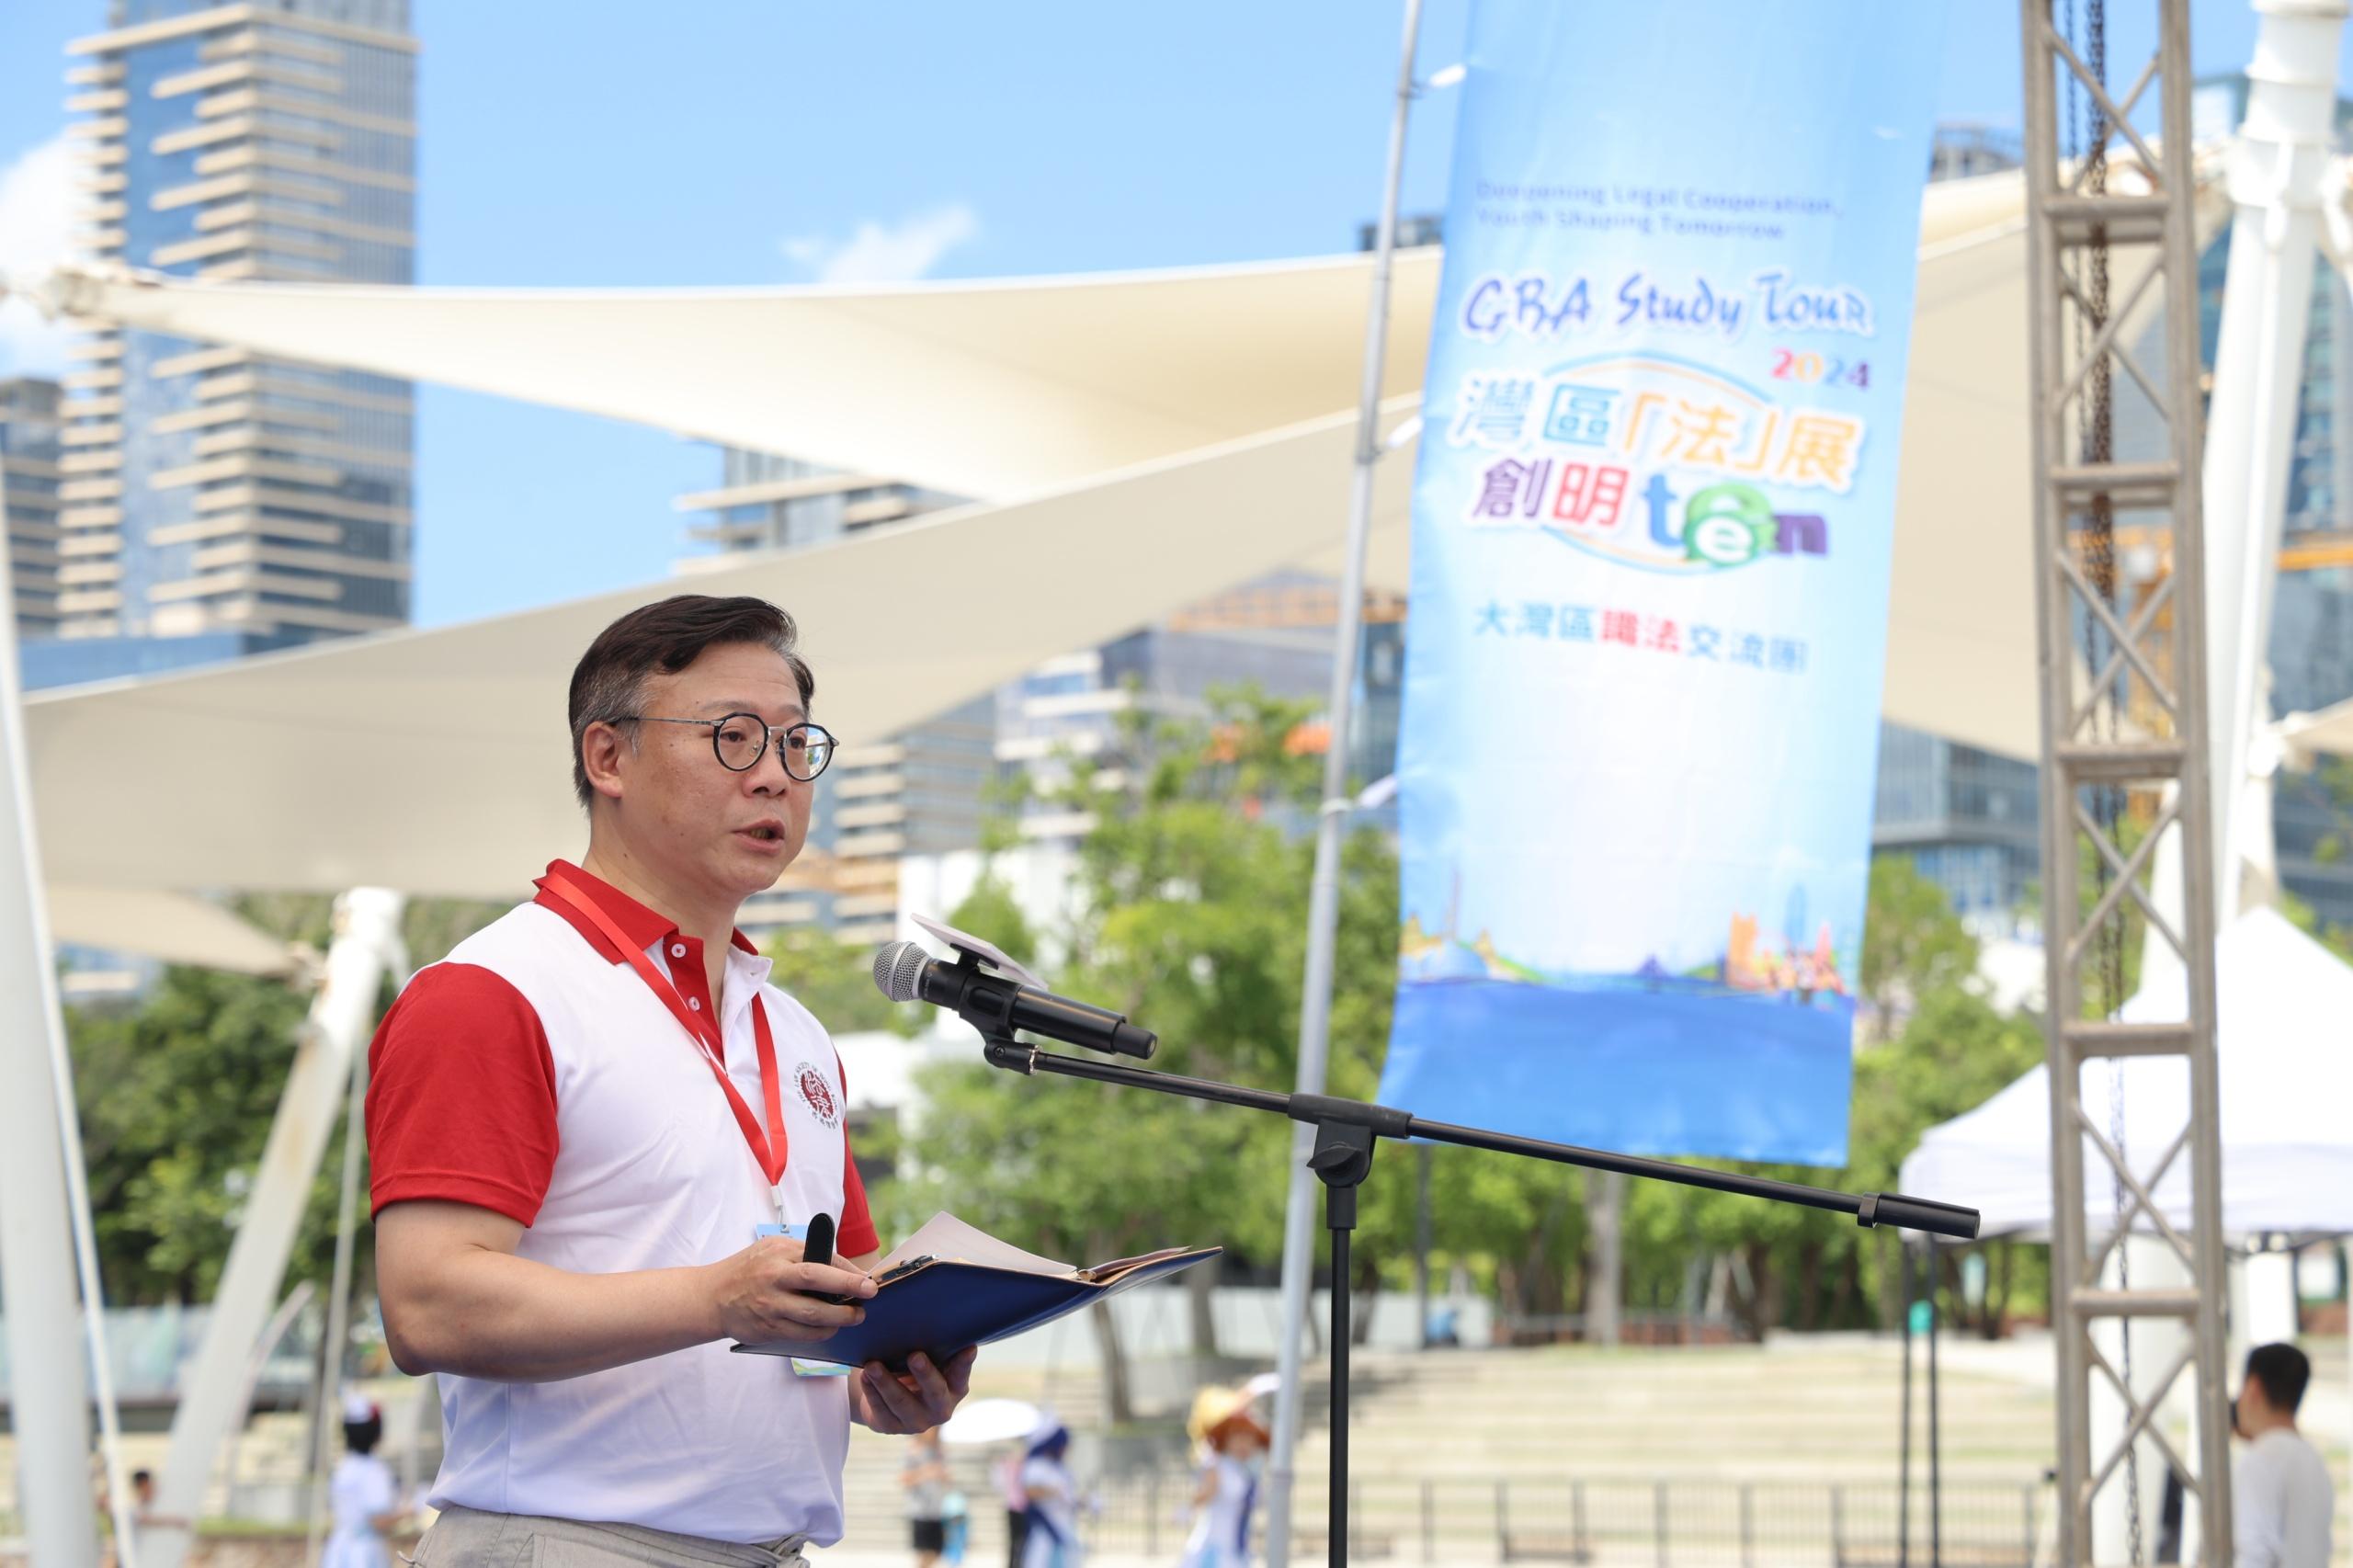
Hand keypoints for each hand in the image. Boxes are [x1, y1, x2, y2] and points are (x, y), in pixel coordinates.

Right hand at [710, 1235, 875, 1344]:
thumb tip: (845, 1269)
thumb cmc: (749, 1269)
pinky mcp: (768, 1330)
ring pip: (813, 1316)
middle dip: (848, 1290)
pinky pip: (802, 1335)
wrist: (711, 1297)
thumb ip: (805, 1253)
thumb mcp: (773, 1248)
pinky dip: (821, 1333)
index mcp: (778, 1254)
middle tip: (869, 1295)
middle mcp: (774, 1279)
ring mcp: (770, 1307)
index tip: (866, 1279)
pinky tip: (831, 1328)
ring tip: (855, 1316)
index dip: (847, 1271)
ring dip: (840, 1318)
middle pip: (817, 1284)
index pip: (821, 1260)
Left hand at [850, 1346, 976, 1433]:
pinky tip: (864, 1377)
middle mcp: (940, 1409)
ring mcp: (916, 1422)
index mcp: (955, 1389)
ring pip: (901, 1402)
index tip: (968, 1347)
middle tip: (915, 1356)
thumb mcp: (931, 1362)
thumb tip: (942, 1326)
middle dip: (924, 1374)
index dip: (964, 1363)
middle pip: (934, 1392)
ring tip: (873, 1365)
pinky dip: (871, 1391)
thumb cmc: (917, 1371)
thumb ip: (937, 1351)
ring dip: (886, 1382)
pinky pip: (880, 1409)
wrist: (890, 1398)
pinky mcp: (892, 1427)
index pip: (961, 1375)